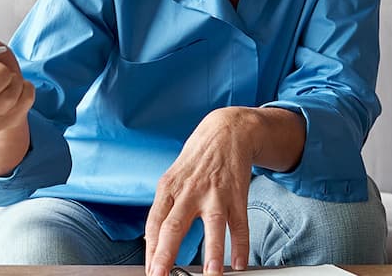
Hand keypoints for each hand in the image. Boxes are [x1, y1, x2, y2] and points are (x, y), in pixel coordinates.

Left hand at [145, 107, 255, 275]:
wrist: (226, 130)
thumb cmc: (197, 158)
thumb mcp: (173, 177)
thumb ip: (164, 208)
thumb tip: (151, 242)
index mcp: (169, 187)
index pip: (154, 223)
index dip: (150, 250)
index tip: (151, 272)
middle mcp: (190, 191)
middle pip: (174, 225)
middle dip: (166, 254)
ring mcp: (215, 193)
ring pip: (213, 225)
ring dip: (213, 253)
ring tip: (212, 275)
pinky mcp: (237, 194)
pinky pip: (239, 223)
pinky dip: (241, 245)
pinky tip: (240, 262)